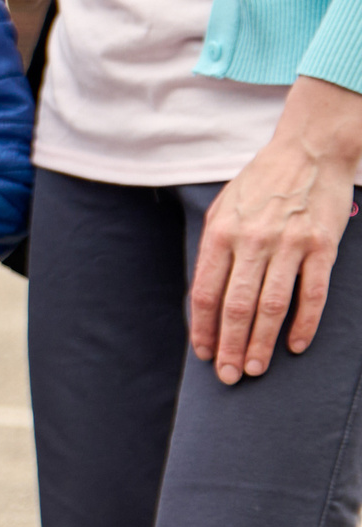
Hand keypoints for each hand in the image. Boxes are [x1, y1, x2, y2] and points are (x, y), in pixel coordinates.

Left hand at [190, 76, 361, 383]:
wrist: (309, 150)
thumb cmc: (261, 184)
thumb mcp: (224, 209)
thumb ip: (214, 250)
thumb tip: (204, 299)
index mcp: (220, 233)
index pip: (204, 293)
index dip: (203, 329)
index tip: (204, 354)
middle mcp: (251, 241)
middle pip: (235, 306)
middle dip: (230, 346)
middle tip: (229, 376)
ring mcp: (288, 244)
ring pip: (271, 305)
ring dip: (262, 342)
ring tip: (256, 368)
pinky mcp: (322, 245)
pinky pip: (312, 293)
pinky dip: (304, 323)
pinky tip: (296, 346)